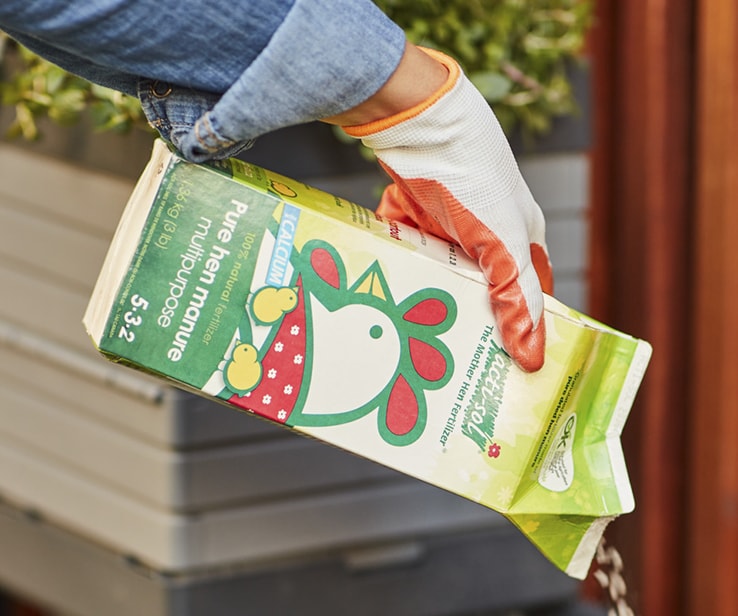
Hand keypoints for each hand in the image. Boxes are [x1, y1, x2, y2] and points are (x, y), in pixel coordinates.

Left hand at [333, 46, 552, 371]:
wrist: (419, 122)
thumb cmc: (473, 178)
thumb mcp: (500, 243)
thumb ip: (514, 298)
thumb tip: (532, 359)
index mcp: (520, 239)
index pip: (525, 297)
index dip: (518, 329)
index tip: (500, 369)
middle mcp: (484, 235)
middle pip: (477, 290)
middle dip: (463, 321)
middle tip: (445, 365)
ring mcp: (447, 226)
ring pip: (438, 275)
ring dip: (425, 299)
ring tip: (409, 344)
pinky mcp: (414, 217)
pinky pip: (408, 254)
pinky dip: (399, 271)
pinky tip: (384, 301)